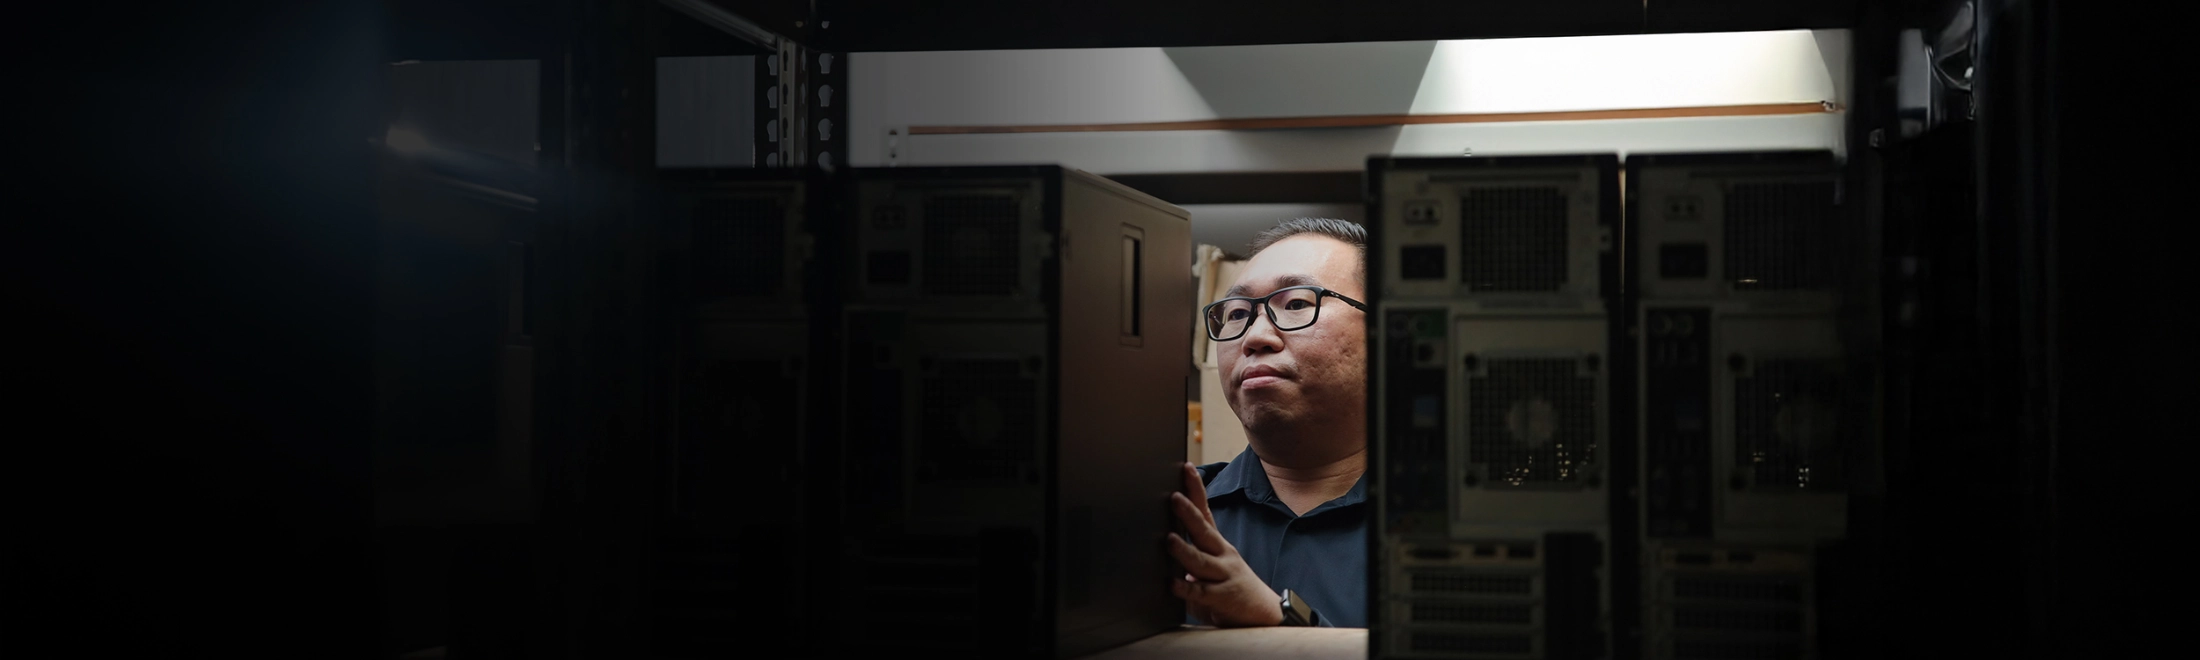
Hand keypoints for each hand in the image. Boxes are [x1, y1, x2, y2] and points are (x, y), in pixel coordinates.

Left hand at [1167, 462, 1284, 626]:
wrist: (1264, 614)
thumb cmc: (1229, 587)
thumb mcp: (1210, 565)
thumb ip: (1190, 552)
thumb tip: (1165, 537)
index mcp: (1217, 544)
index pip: (1205, 511)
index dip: (1196, 490)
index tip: (1187, 468)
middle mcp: (1222, 555)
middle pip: (1204, 531)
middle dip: (1189, 514)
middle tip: (1174, 499)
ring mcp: (1223, 575)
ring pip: (1201, 561)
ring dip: (1184, 550)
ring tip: (1169, 540)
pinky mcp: (1222, 597)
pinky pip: (1202, 593)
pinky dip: (1186, 589)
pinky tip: (1173, 584)